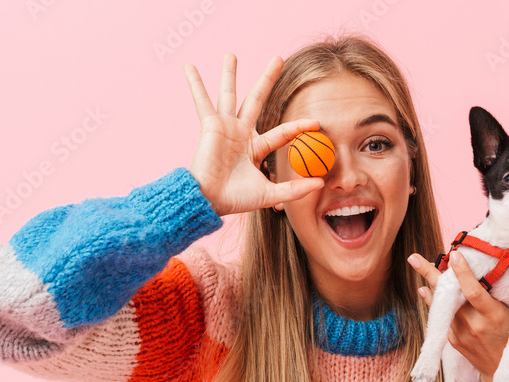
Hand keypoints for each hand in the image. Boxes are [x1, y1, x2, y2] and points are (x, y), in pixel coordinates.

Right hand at [184, 53, 324, 216]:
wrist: (210, 200)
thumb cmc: (235, 199)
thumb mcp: (269, 194)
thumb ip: (293, 189)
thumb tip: (320, 184)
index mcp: (256, 147)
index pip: (282, 132)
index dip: (299, 127)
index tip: (317, 123)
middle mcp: (241, 133)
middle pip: (257, 99)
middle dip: (267, 79)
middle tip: (278, 57)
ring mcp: (225, 127)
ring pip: (229, 94)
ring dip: (229, 74)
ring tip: (231, 54)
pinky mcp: (210, 126)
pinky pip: (202, 101)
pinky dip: (195, 84)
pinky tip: (189, 66)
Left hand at [407, 248, 508, 381]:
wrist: (505, 370)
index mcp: (494, 316)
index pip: (475, 292)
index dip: (463, 273)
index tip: (455, 254)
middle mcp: (474, 325)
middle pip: (449, 296)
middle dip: (430, 274)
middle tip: (414, 257)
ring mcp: (461, 334)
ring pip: (441, 304)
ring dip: (429, 282)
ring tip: (416, 261)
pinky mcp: (453, 340)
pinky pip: (440, 316)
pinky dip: (433, 300)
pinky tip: (425, 286)